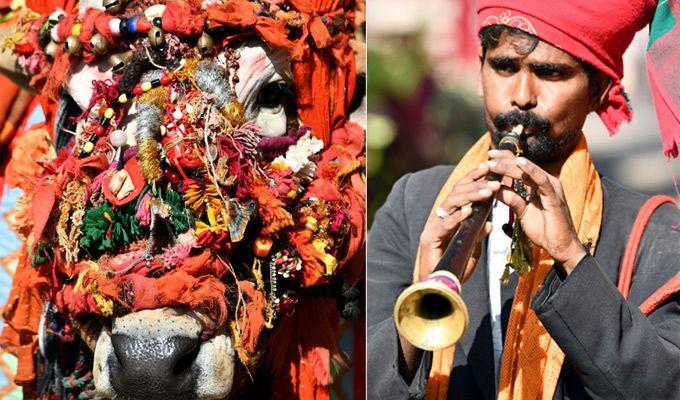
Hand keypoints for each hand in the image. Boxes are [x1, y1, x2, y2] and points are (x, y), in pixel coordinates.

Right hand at [417, 163, 495, 282]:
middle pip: (456, 193)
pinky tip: (469, 211)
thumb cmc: (454, 270)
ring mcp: (433, 227)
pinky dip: (457, 218)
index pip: (462, 192)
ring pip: (451, 204)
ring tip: (489, 191)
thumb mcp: (472, 249)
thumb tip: (490, 223)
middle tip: (494, 176)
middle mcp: (440, 218)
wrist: (438, 290)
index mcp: (450, 217)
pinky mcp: (428, 239)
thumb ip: (478, 235)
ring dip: (471, 196)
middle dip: (476, 182)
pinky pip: (444, 225)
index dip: (475, 179)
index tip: (490, 168)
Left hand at [487, 150, 586, 272]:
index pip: (520, 166)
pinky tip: (520, 162)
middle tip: (488, 155)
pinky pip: (542, 180)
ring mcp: (551, 187)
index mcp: (538, 184)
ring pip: (528, 170)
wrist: (559, 247)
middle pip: (522, 165)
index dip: (504, 159)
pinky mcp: (555, 196)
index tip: (488, 155)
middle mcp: (546, 182)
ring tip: (493, 161)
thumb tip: (494, 187)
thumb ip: (510, 198)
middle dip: (503, 160)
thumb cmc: (543, 229)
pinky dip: (531, 170)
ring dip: (509, 165)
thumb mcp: (521, 211)